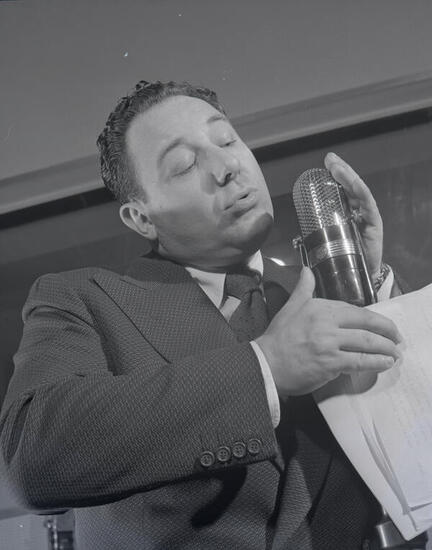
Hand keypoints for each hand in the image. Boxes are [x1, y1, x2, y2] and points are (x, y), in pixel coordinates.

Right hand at [256, 268, 401, 395]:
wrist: (266, 363)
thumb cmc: (278, 337)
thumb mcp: (290, 307)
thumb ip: (303, 289)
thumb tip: (307, 270)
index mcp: (319, 307)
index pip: (355, 311)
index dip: (374, 319)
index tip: (383, 326)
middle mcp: (326, 323)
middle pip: (366, 324)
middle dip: (387, 332)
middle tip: (397, 338)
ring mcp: (329, 343)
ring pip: (366, 343)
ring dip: (385, 349)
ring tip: (395, 354)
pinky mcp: (330, 363)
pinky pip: (359, 362)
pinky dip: (375, 363)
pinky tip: (384, 364)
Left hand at [324, 152, 382, 280]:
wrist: (359, 275)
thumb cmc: (345, 257)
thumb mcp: (327, 241)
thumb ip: (317, 233)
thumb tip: (299, 231)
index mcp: (346, 212)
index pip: (341, 190)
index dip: (334, 176)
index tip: (325, 164)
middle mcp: (358, 210)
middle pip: (350, 186)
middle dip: (340, 170)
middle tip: (330, 159)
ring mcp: (367, 215)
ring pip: (358, 191)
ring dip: (348, 177)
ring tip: (337, 167)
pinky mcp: (374, 223)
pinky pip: (368, 204)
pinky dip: (361, 192)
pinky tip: (354, 184)